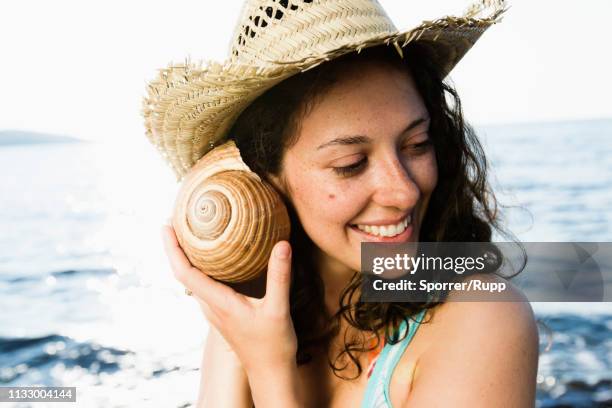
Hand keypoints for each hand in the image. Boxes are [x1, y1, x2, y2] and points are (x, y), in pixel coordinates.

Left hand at [161, 225, 297, 374]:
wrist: (269, 373)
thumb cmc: (273, 345)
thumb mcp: (278, 308)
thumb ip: (279, 276)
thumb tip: (282, 243)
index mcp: (218, 303)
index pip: (185, 272)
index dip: (172, 248)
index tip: (166, 225)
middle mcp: (211, 306)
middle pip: (183, 272)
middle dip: (175, 246)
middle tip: (177, 219)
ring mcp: (214, 311)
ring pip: (193, 279)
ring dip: (187, 257)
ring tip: (191, 233)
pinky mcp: (222, 312)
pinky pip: (204, 285)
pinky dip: (201, 267)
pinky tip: (214, 258)